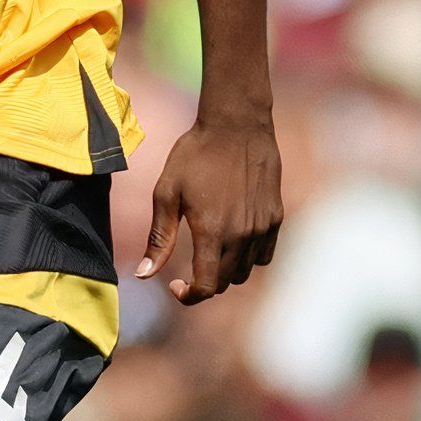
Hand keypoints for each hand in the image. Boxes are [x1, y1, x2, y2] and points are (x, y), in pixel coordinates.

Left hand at [136, 111, 281, 303]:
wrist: (237, 126)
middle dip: (204, 282)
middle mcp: (242, 235)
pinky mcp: (276, 218)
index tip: (175, 285)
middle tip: (186, 268)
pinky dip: (248, 258)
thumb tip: (143, 275)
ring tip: (208, 251)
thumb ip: (158, 238)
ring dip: (225, 271)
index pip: (207, 287)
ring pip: (246, 271)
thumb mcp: (166, 193)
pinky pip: (265, 254)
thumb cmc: (195, 155)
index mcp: (212, 232)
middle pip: (225, 282)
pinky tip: (232, 240)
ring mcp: (263, 228)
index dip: (189, 295)